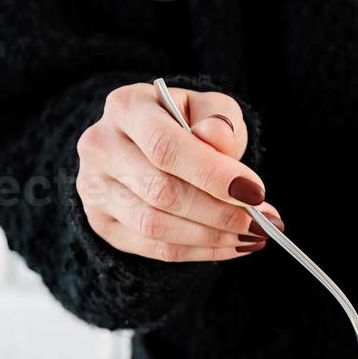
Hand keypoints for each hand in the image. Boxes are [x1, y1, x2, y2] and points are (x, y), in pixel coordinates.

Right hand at [76, 83, 282, 262]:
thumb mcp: (209, 109)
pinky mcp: (103, 223)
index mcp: (126, 107)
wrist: (149, 145)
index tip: (256, 193)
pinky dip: (200, 251)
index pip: (166, 147)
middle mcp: (100, 146)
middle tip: (263, 223)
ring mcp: (94, 188)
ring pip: (156, 226)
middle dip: (220, 213)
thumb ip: (218, 120)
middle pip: (161, 191)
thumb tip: (218, 140)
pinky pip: (154, 248)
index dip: (213, 175)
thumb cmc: (187, 123)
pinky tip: (232, 246)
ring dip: (212, 237)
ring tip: (253, 236)